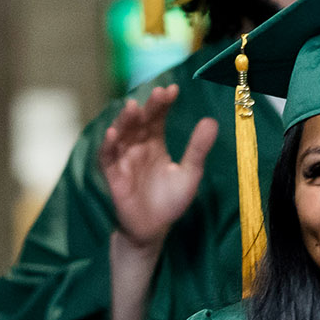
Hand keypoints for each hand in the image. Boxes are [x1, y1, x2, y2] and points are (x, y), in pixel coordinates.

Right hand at [100, 84, 218, 248]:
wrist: (154, 229)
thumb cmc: (169, 201)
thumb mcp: (189, 174)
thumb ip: (198, 149)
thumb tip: (212, 121)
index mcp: (155, 143)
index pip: (158, 117)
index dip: (163, 103)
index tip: (173, 89)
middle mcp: (137, 146)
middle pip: (139, 121)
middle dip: (148, 107)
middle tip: (158, 94)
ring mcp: (123, 159)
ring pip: (121, 134)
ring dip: (125, 121)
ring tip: (133, 108)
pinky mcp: (113, 175)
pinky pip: (107, 157)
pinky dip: (108, 145)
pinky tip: (112, 134)